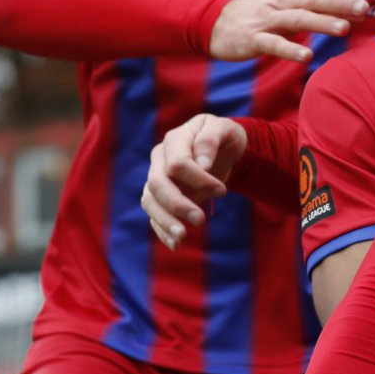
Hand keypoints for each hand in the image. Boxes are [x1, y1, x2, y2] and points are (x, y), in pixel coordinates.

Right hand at [142, 113, 247, 248]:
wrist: (222, 148)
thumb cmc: (223, 137)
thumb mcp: (224, 129)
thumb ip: (210, 139)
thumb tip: (202, 163)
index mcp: (174, 140)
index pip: (177, 164)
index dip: (199, 179)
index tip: (223, 191)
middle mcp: (160, 160)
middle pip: (157, 184)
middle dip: (178, 204)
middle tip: (201, 220)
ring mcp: (157, 179)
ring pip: (150, 201)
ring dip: (164, 220)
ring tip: (182, 237)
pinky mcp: (161, 197)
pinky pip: (154, 215)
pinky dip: (162, 231)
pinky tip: (175, 244)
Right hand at [209, 0, 371, 62]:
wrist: (212, 24)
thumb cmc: (257, 15)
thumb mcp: (286, 6)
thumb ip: (317, 9)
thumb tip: (354, 12)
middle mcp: (280, 2)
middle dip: (340, 2)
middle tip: (364, 6)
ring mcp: (266, 20)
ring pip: (297, 19)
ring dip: (322, 23)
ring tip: (344, 28)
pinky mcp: (253, 39)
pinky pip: (273, 45)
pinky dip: (290, 50)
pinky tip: (307, 56)